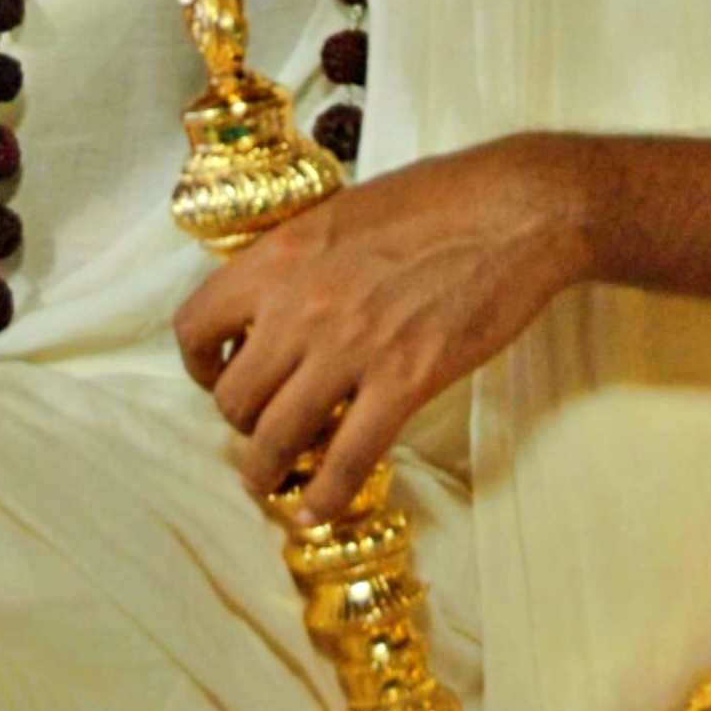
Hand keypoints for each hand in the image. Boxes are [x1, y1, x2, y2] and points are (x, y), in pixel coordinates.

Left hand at [173, 139, 587, 521]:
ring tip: (275, 484)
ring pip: (274, 438)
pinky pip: (346, 460)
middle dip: (242, 423)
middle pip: (232, 396)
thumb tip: (277, 299)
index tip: (222, 374)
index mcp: (280, 254)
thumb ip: (302, 260)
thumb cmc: (439, 198)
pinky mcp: (404, 381)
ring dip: (267, 471)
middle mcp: (300, 304)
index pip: (195, 324)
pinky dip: (325, 498)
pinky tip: (318, 512)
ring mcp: (350, 347)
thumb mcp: (344, 211)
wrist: (515, 210)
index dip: (201, 363)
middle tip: (265, 426)